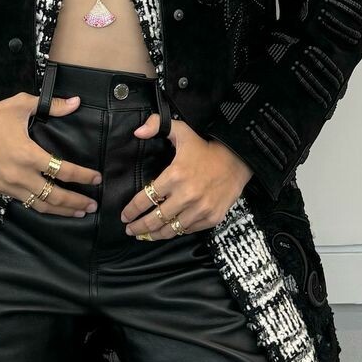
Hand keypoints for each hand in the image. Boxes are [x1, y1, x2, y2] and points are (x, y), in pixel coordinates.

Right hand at [0, 92, 103, 217]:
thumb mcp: (21, 105)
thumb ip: (51, 105)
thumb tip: (76, 102)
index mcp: (28, 154)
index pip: (63, 171)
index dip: (83, 176)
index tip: (97, 178)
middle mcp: (19, 175)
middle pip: (55, 196)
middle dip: (77, 202)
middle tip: (93, 205)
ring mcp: (8, 186)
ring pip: (40, 205)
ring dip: (62, 211)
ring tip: (78, 212)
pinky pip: (25, 202)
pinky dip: (41, 206)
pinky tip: (52, 207)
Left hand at [120, 113, 253, 240]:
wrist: (238, 160)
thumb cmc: (205, 147)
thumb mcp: (182, 130)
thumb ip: (157, 125)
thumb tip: (137, 132)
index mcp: (175, 176)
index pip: (146, 199)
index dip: (132, 210)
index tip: (124, 216)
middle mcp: (186, 196)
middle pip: (155, 219)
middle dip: (138, 227)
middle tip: (129, 230)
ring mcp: (200, 209)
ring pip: (170, 229)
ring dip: (154, 234)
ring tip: (144, 236)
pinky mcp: (211, 218)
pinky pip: (187, 229)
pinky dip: (176, 231)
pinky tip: (167, 231)